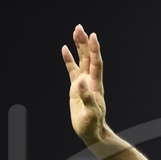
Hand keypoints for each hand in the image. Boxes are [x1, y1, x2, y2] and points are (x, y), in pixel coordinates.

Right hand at [62, 24, 107, 144]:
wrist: (91, 132)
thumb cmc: (92, 124)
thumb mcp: (90, 113)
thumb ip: (87, 98)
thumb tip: (81, 82)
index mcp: (95, 85)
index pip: (96, 63)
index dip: (94, 50)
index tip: (93, 36)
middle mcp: (90, 81)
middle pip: (88, 58)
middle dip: (84, 43)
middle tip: (80, 28)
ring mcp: (83, 83)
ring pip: (81, 60)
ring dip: (78, 47)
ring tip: (75, 31)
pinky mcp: (76, 87)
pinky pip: (72, 70)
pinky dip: (69, 59)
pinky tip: (65, 49)